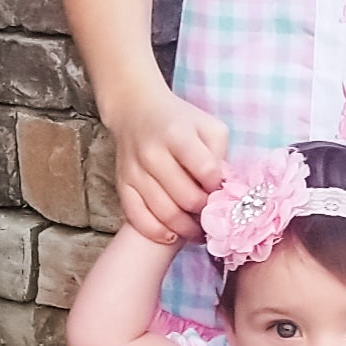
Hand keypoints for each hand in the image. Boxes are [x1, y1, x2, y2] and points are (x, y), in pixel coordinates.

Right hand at [110, 82, 228, 243]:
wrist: (136, 110)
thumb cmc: (180, 122)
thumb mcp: (208, 127)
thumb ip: (220, 154)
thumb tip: (223, 189)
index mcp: (178, 134)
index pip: (206, 171)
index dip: (218, 188)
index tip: (221, 192)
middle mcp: (153, 153)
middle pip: (186, 197)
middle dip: (204, 213)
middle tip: (213, 218)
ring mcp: (135, 170)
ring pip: (163, 212)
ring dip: (185, 228)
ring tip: (198, 230)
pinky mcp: (122, 184)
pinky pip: (137, 217)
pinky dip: (156, 232)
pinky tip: (172, 235)